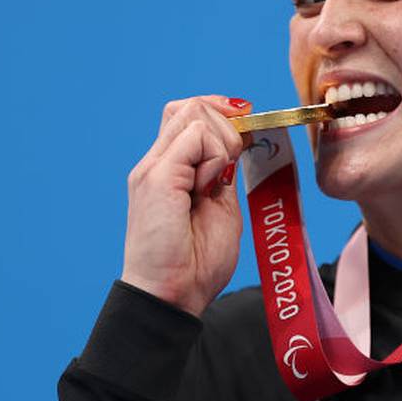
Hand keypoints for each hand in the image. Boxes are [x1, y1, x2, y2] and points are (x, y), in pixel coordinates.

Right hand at [121, 95, 249, 314]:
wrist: (171, 295)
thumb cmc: (195, 264)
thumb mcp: (220, 210)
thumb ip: (223, 177)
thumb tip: (237, 146)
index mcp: (169, 170)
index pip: (189, 115)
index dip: (222, 116)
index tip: (247, 135)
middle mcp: (156, 163)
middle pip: (189, 105)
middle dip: (226, 124)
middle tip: (231, 167)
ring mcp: (154, 167)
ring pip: (194, 113)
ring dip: (221, 142)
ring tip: (215, 184)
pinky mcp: (157, 176)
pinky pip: (196, 136)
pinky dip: (214, 156)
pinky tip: (209, 188)